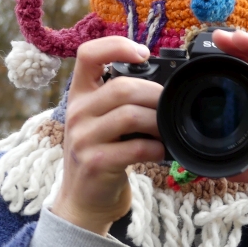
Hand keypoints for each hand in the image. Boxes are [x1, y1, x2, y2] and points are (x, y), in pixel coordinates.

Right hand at [51, 36, 165, 235]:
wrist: (82, 201)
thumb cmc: (101, 155)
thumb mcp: (100, 121)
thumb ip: (119, 100)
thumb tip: (164, 85)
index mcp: (79, 95)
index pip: (88, 54)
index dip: (116, 45)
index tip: (143, 53)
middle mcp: (77, 112)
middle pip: (123, 87)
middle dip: (156, 95)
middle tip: (170, 107)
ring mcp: (83, 138)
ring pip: (131, 115)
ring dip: (159, 122)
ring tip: (167, 130)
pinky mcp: (96, 163)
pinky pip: (135, 147)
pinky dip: (155, 148)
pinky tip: (160, 151)